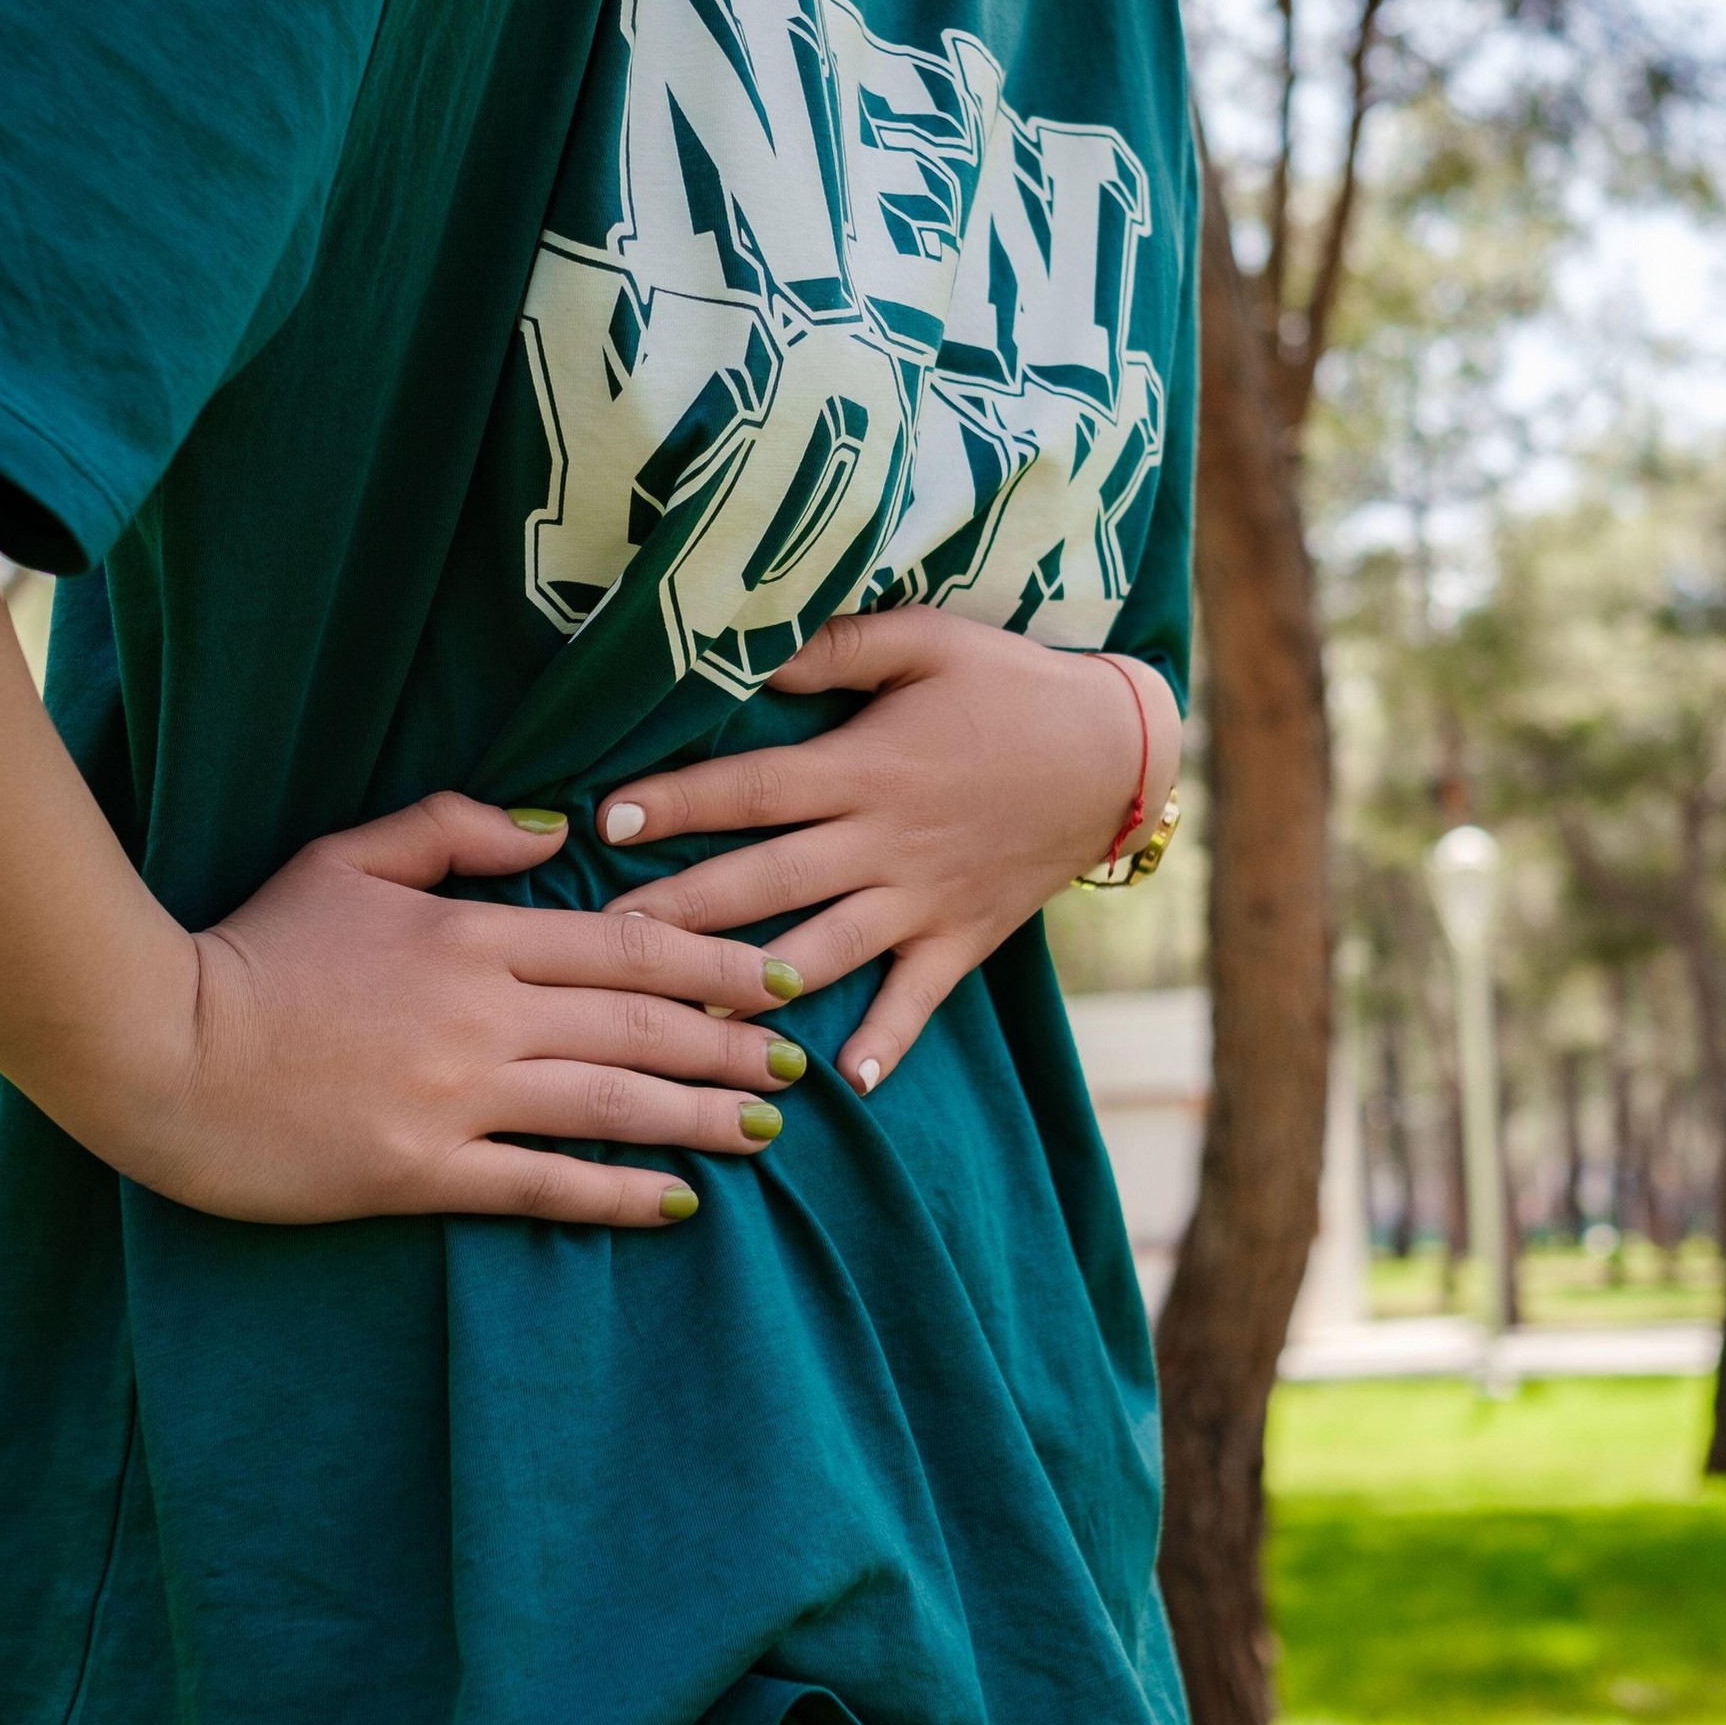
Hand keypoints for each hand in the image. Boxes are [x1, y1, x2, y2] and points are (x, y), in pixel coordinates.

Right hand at [91, 794, 810, 1228]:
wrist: (159, 1044)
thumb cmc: (250, 945)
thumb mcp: (347, 856)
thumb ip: (454, 831)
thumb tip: (551, 828)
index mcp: (472, 933)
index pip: (623, 946)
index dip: (711, 964)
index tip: (774, 979)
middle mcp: (484, 1014)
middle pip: (640, 1027)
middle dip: (730, 1045)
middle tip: (798, 1062)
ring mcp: (457, 1098)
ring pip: (613, 1106)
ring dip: (700, 1118)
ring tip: (764, 1130)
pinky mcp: (422, 1172)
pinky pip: (545, 1185)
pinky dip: (619, 1196)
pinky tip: (677, 1204)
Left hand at [597, 608, 1173, 1097]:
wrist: (1117, 752)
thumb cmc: (1010, 685)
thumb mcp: (928, 640)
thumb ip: (839, 647)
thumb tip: (756, 656)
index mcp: (865, 766)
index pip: (753, 790)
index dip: (680, 803)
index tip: (609, 820)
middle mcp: (885, 841)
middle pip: (768, 881)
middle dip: (685, 911)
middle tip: (608, 938)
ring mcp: (924, 898)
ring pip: (825, 948)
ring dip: (757, 986)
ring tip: (688, 1017)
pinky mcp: (963, 938)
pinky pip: (919, 999)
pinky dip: (888, 1042)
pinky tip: (844, 1085)